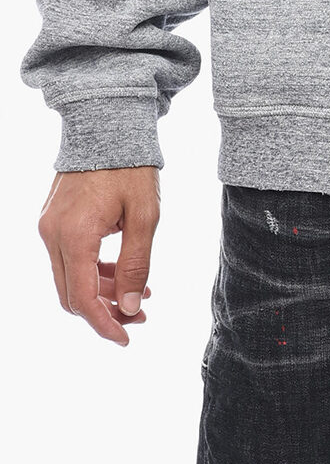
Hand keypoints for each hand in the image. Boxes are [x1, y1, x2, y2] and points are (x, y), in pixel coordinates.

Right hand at [38, 168, 159, 346]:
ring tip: (140, 295)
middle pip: (72, 294)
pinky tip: (123, 271)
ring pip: (71, 278)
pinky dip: (94, 271)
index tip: (127, 338)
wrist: (107, 125)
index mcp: (75, 236)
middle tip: (140, 316)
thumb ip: (137, 264)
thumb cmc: (131, 167)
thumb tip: (130, 308)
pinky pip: (70, 258)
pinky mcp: (54, 219)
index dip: (104, 325)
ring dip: (102, 291)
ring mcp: (49, 227)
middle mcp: (53, 235)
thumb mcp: (145, 216)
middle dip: (105, 311)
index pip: (82, 299)